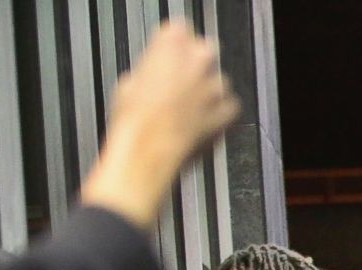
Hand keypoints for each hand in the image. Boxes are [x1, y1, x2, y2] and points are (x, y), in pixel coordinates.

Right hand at [79, 22, 238, 228]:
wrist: (149, 148)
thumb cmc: (134, 117)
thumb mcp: (130, 82)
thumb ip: (150, 70)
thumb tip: (152, 77)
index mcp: (171, 44)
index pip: (180, 30)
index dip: (174, 45)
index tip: (169, 55)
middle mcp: (198, 60)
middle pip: (205, 50)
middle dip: (196, 64)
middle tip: (181, 81)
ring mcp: (215, 86)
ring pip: (219, 80)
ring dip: (209, 90)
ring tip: (190, 106)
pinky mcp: (227, 111)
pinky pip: (231, 106)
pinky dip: (222, 111)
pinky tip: (205, 119)